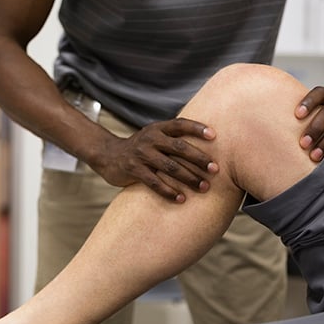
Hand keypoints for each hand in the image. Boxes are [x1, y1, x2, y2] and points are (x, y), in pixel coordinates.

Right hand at [92, 118, 218, 202]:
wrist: (108, 155)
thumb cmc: (141, 148)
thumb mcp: (154, 137)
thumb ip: (173, 138)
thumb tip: (207, 142)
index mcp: (157, 129)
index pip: (180, 124)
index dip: (197, 128)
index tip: (214, 135)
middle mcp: (150, 139)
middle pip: (179, 147)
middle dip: (199, 158)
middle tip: (215, 169)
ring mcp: (141, 154)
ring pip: (169, 167)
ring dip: (189, 178)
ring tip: (204, 187)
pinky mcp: (133, 170)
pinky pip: (154, 182)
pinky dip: (169, 191)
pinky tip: (181, 199)